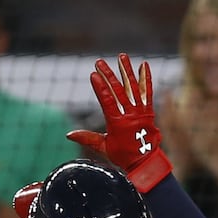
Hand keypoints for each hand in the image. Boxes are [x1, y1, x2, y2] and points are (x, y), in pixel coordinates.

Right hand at [67, 53, 172, 192]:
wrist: (145, 161)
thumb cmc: (122, 155)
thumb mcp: (103, 147)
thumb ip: (87, 138)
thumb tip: (69, 134)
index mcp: (117, 124)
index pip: (107, 101)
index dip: (100, 87)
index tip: (93, 74)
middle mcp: (130, 115)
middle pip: (118, 91)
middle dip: (108, 75)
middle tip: (100, 62)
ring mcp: (140, 112)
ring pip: (133, 88)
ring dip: (126, 71)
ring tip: (121, 57)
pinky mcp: (149, 110)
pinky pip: (147, 92)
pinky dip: (146, 79)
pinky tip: (144, 65)